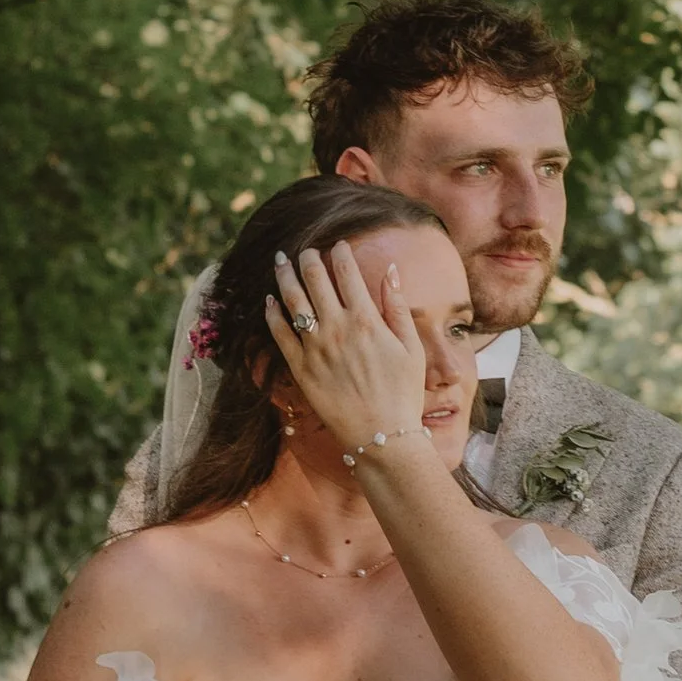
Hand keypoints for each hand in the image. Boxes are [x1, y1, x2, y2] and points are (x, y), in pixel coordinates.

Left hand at [265, 240, 428, 461]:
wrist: (381, 436)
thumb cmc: (402, 393)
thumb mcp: (412, 348)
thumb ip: (397, 307)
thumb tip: (391, 272)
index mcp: (367, 320)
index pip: (347, 272)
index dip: (340, 252)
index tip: (338, 245)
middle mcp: (337, 328)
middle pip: (315, 279)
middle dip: (308, 257)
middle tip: (305, 249)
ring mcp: (315, 348)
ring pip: (293, 300)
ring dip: (285, 276)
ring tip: (281, 261)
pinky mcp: (300, 368)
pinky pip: (279, 334)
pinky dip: (272, 313)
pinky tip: (269, 301)